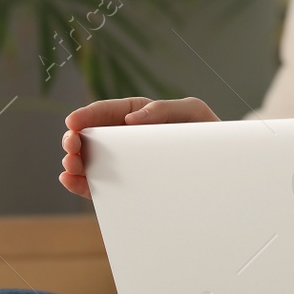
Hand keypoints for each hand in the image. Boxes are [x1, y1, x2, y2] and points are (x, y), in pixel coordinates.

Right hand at [59, 96, 217, 198]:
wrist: (223, 166)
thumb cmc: (207, 133)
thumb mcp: (192, 112)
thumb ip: (164, 110)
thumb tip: (131, 119)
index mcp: (137, 115)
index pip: (106, 112)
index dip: (86, 115)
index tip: (73, 122)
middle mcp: (125, 138)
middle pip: (91, 137)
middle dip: (74, 139)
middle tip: (71, 146)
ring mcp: (123, 161)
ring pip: (89, 160)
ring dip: (74, 162)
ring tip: (71, 165)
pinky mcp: (125, 184)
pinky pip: (97, 183)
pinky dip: (81, 183)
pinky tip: (71, 181)